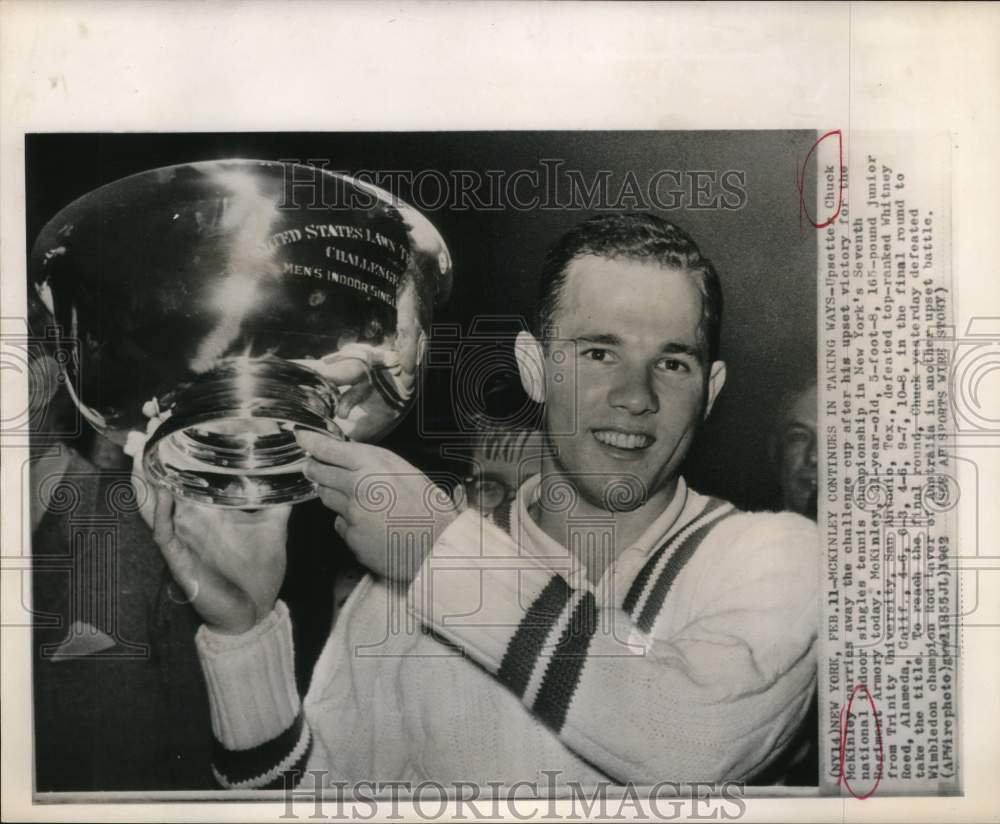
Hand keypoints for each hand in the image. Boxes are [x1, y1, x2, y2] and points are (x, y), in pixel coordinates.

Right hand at [127, 426, 290, 634]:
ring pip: (153, 501)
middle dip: (153, 450)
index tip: (176, 415)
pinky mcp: (179, 556)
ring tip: (142, 449)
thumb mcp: (273, 528)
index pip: (188, 470)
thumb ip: (279, 500)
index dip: (179, 445)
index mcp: (208, 507)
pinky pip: (163, 531)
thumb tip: (298, 472)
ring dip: (146, 475)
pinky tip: (159, 492)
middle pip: (162, 478)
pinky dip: (159, 511)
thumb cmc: (258, 570)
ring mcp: (181, 536)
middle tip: (150, 420)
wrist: (254, 611)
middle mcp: (190, 517)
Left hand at [296, 429, 458, 581]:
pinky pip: (340, 524)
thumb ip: (373, 461)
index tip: (302, 437)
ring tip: (358, 496)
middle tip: (314, 466)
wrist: (439, 544)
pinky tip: (369, 522)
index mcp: (372, 465)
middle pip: (319, 474)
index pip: (328, 450)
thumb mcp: (404, 469)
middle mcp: (357, 487)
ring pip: (328, 499)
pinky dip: (348, 521)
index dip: (311, 442)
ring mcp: (352, 515)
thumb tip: (346, 455)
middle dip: (315, 469)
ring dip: (334, 494)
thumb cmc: (428, 505)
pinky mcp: (351, 538)